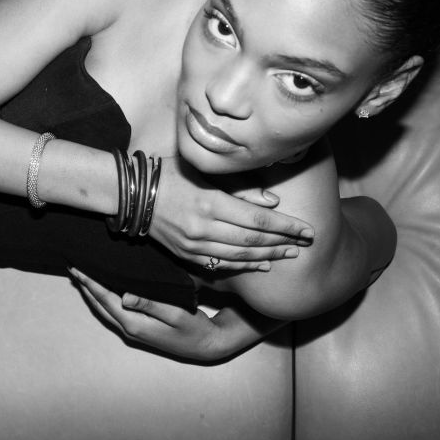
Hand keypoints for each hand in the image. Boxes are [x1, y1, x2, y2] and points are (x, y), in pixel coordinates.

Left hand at [69, 268, 269, 361]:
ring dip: (92, 292)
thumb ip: (150, 304)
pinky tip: (103, 289)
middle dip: (85, 286)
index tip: (77, 268)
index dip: (90, 283)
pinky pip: (114, 310)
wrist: (206, 346)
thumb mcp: (175, 313)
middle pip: (100, 304)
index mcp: (134, 323)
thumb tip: (124, 296)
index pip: (105, 299)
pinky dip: (104, 298)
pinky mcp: (139, 328)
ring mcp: (133, 330)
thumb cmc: (193, 328)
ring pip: (105, 308)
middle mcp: (129, 328)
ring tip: (82, 277)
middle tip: (72, 268)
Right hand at [146, 156, 313, 271]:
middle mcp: (204, 227)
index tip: (307, 229)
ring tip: (289, 254)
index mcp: (211, 202)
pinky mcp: (187, 255)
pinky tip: (261, 265)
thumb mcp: (204, 173)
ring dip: (268, 256)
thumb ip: (239, 187)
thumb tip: (272, 201)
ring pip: (240, 255)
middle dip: (283, 242)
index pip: (258, 218)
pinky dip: (244, 266)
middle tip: (306, 244)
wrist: (132, 195)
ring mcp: (194, 245)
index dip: (286, 226)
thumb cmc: (169, 175)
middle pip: (253, 240)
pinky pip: (222, 264)